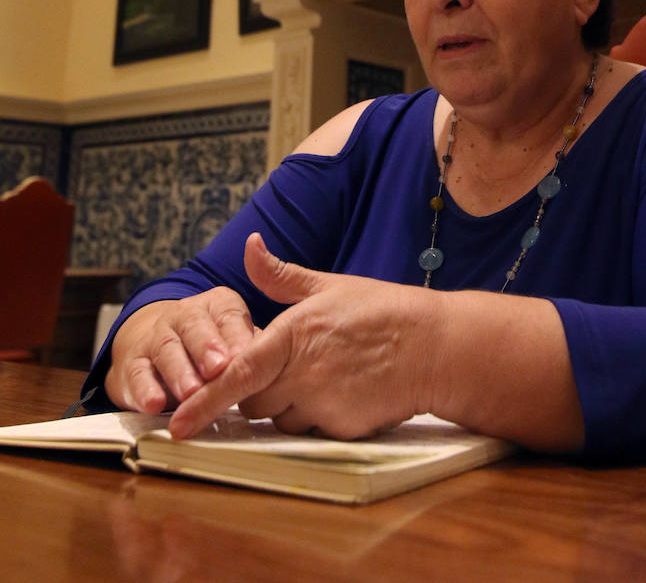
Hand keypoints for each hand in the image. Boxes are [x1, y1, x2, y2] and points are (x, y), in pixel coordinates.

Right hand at [105, 287, 256, 413]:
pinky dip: (145, 390)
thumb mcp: (239, 340)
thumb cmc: (216, 348)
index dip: (236, 334)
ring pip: (167, 348)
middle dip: (207, 348)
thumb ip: (255, 346)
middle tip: (219, 370)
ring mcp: (157, 335)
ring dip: (179, 372)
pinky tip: (154, 404)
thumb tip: (277, 365)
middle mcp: (185, 314)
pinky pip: (137, 373)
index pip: (228, 313)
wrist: (160, 347)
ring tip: (191, 394)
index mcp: (218, 305)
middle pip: (195, 326)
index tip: (244, 355)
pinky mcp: (134, 362)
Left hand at [168, 232, 437, 440]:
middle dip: (259, 389)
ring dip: (287, 404)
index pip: (238, 374)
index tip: (177, 425)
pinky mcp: (343, 429)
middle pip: (253, 401)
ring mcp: (325, 405)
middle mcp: (305, 373)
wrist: (436, 347)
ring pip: (280, 418)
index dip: (204, 401)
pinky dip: (315, 416)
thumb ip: (280, 275)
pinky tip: (342, 390)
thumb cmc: (382, 310)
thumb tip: (248, 245)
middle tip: (289, 363)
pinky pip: (310, 431)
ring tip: (324, 373)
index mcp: (295, 333)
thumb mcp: (329, 285)